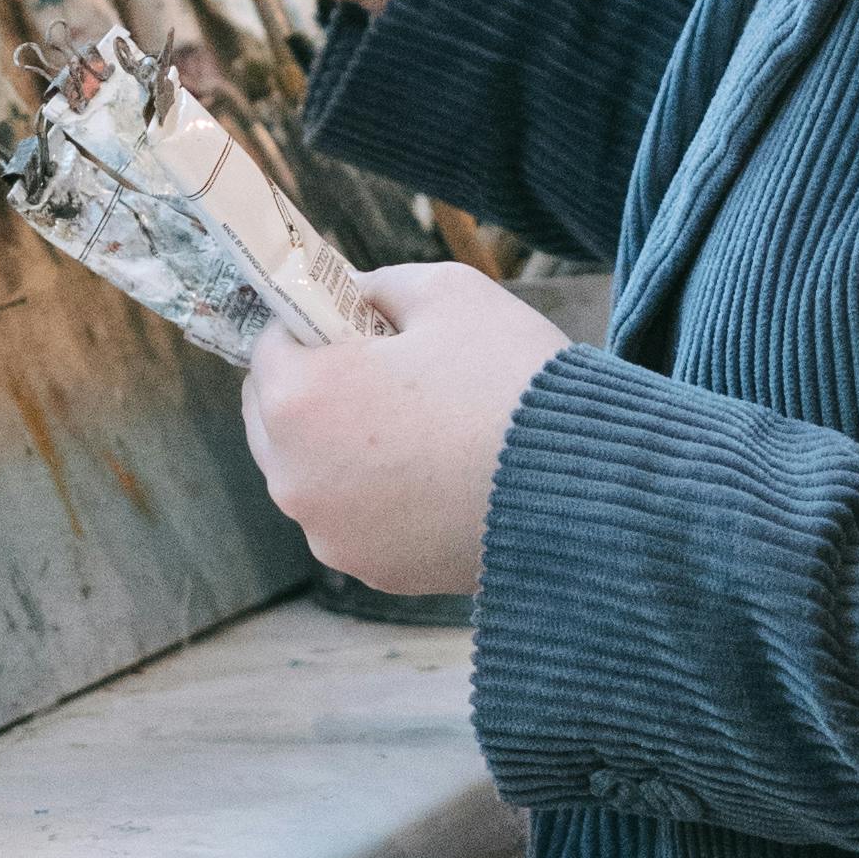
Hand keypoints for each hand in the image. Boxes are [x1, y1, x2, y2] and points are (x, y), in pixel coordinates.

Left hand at [242, 260, 562, 598]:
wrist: (587, 489)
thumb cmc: (511, 381)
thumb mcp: (447, 293)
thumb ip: (379, 287)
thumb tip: (352, 295)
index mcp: (300, 400)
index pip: (272, 344)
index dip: (313, 324)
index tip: (354, 324)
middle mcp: (295, 477)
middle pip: (273, 415)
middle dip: (313, 387)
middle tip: (381, 371)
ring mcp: (331, 533)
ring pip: (308, 471)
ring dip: (338, 445)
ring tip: (413, 425)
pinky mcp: (372, 570)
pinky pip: (351, 517)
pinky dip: (373, 495)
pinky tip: (431, 473)